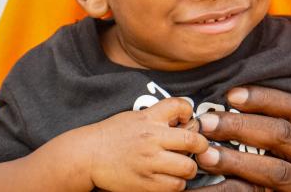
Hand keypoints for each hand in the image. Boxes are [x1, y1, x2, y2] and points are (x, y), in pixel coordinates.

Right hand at [86, 97, 207, 191]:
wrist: (89, 155)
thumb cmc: (113, 134)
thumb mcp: (136, 117)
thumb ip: (159, 118)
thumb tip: (184, 121)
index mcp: (149, 118)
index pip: (181, 106)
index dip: (190, 112)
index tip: (187, 121)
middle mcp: (152, 139)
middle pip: (192, 141)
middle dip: (200, 145)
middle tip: (197, 149)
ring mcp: (149, 162)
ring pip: (187, 168)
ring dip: (188, 168)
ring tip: (182, 167)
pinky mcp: (145, 183)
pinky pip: (174, 186)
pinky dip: (177, 184)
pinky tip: (170, 179)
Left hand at [193, 86, 290, 191]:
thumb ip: (289, 127)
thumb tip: (240, 102)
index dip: (263, 98)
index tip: (232, 94)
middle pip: (281, 134)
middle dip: (240, 126)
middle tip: (206, 123)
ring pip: (275, 170)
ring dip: (237, 161)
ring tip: (206, 156)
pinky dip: (239, 191)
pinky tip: (217, 189)